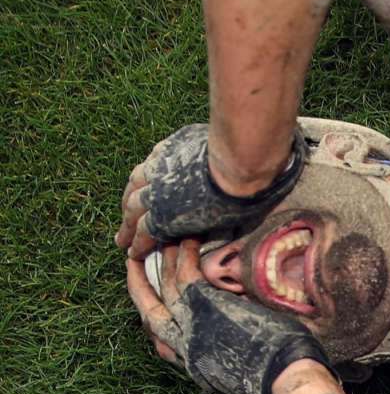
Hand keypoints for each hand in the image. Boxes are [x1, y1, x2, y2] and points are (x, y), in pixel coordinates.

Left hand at [116, 124, 305, 259]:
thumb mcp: (232, 140)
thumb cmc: (247, 146)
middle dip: (131, 201)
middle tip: (127, 215)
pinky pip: (143, 232)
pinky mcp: (163, 215)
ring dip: (127, 225)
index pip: (156, 164)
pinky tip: (133, 254)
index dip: (151, 178)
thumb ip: (236, 147)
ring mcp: (159, 191)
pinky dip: (136, 243)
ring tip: (123, 240)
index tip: (148, 187)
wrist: (242, 160)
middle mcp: (162, 166)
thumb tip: (263, 146)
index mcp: (176, 147)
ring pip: (133, 210)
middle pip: (138, 185)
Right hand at [126, 238, 332, 393]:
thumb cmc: (275, 372)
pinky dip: (184, 256)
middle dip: (138, 285)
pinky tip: (187, 238)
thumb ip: (227, 347)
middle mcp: (183, 347)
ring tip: (162, 237)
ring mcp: (190, 327)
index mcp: (192, 361)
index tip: (148, 296)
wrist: (282, 376)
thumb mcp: (240, 365)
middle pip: (149, 312)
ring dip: (163, 261)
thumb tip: (233, 330)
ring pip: (165, 288)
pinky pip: (185, 275)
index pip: (160, 337)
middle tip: (131, 260)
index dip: (151, 312)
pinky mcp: (204, 308)